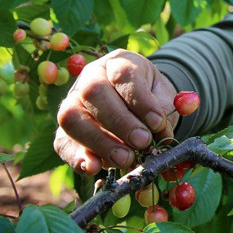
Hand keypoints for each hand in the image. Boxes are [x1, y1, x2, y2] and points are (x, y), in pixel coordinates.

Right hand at [54, 50, 177, 175]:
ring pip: (73, 117)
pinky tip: (95, 168)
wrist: (135, 105)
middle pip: (95, 93)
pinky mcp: (64, 129)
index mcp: (118, 63)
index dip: (141, 101)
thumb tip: (170, 124)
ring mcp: (72, 102)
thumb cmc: (150, 99)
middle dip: (120, 121)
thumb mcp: (164, 97)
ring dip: (100, 141)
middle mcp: (90, 78)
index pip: (124, 75)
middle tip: (142, 142)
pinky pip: (62, 142)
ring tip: (126, 159)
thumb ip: (168, 110)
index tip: (158, 123)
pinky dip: (77, 157)